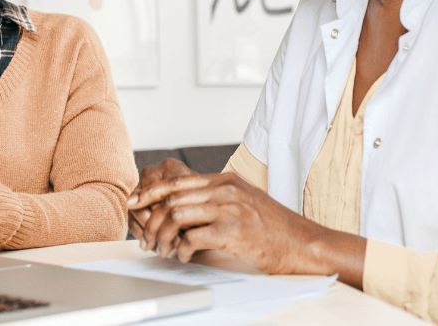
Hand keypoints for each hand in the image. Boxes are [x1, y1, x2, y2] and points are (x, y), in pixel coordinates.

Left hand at [127, 170, 328, 274]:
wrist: (304, 243)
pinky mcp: (233, 230)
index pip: (177, 180)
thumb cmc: (276, 229)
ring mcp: (229, 208)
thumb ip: (219, 199)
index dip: (151, 191)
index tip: (134, 202)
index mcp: (226, 181)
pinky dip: (181, 250)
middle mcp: (225, 189)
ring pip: (177, 215)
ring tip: (162, 251)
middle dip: (150, 219)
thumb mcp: (246, 202)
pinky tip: (183, 257)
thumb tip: (187, 208)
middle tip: (143, 239)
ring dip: (163, 237)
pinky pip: (192, 237)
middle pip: (172, 197)